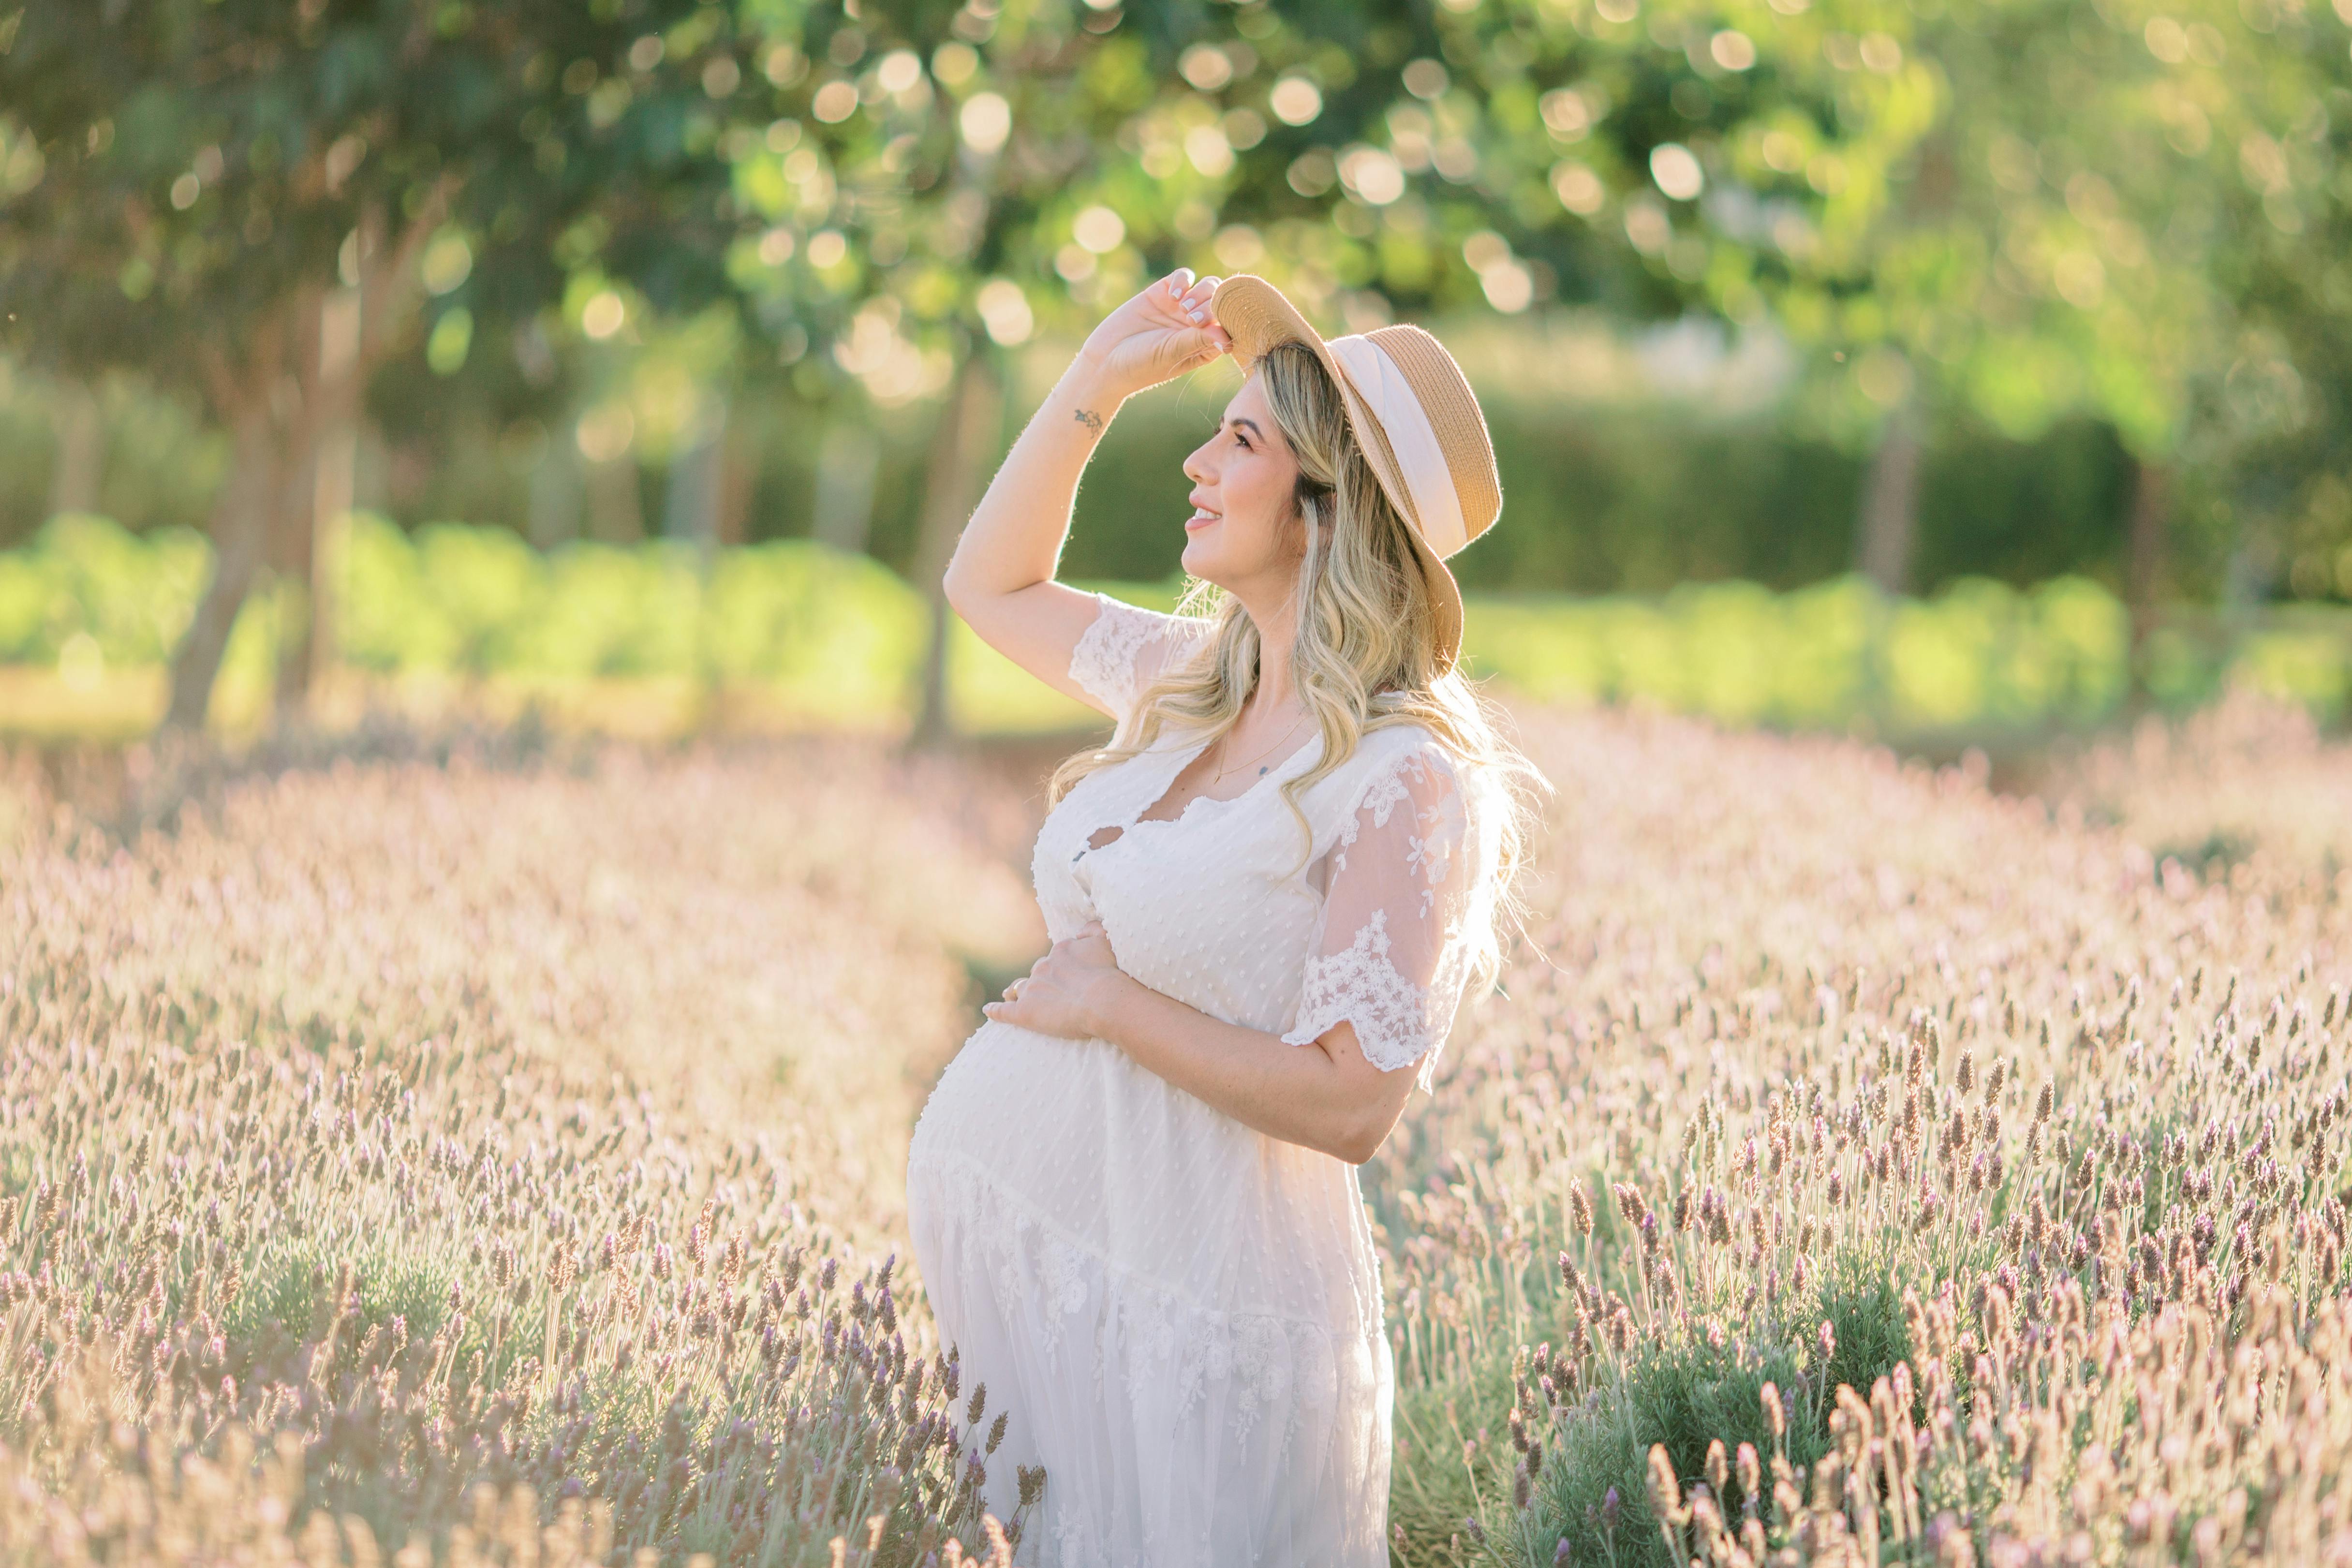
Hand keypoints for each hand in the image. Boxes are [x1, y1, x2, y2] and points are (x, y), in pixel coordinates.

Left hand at [982, 919, 1133, 1040]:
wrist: (1104, 999)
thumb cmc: (1110, 972)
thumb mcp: (1106, 940)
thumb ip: (1093, 929)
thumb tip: (1082, 928)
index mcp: (1061, 951)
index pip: (1058, 956)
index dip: (1062, 966)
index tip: (1068, 974)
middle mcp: (1043, 966)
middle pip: (1038, 971)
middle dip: (1042, 979)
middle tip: (1050, 990)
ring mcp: (1032, 989)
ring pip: (1019, 988)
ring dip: (1015, 991)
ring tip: (1010, 995)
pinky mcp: (1025, 1012)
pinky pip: (1004, 1011)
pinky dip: (996, 1010)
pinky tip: (988, 1010)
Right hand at [1074, 269, 1234, 401]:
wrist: (1105, 360)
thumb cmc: (1141, 365)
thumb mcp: (1172, 353)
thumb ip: (1199, 340)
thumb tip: (1228, 337)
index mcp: (1207, 345)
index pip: (1230, 325)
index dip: (1228, 319)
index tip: (1215, 324)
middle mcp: (1198, 325)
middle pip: (1221, 302)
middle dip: (1211, 306)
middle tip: (1192, 319)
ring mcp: (1181, 307)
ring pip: (1206, 286)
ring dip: (1200, 293)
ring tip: (1183, 308)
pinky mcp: (1163, 293)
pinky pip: (1184, 277)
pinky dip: (1183, 280)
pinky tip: (1173, 295)